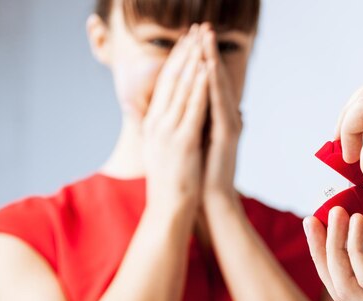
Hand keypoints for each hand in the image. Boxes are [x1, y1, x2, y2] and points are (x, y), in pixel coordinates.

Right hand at [140, 24, 209, 213]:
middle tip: (196, 30)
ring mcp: (169, 131)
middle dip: (185, 53)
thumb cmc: (171, 182)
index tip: (187, 41)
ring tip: (202, 40)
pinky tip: (207, 69)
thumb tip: (170, 116)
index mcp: (154, 124)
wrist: (170, 208)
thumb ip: (165, 130)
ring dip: (194, 61)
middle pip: (172, 79)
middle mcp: (158, 123)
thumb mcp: (163, 150)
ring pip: (182, 88)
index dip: (177, 60)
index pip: (166, 84)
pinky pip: (193, 108)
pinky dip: (201, 86)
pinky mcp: (183, 141)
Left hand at [201, 26, 242, 202]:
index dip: (199, 60)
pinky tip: (209, 68)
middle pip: (213, 78)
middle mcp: (222, 117)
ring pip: (217, 87)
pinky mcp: (226, 135)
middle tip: (203, 27)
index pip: (205, 83)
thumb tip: (217, 110)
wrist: (210, 200)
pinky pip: (218, 104)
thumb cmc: (202, 173)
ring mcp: (226, 125)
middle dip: (207, 52)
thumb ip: (205, 122)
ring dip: (212, 60)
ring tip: (206, 38)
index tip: (191, 38)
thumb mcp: (199, 140)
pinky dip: (213, 85)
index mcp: (212, 118)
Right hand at [303, 188, 362, 300]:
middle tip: (313, 216)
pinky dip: (356, 248)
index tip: (323, 218)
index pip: (349, 280)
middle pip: (338, 286)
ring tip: (337, 212)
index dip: (330, 251)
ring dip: (334, 246)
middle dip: (321, 250)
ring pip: (345, 285)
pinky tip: (360, 220)